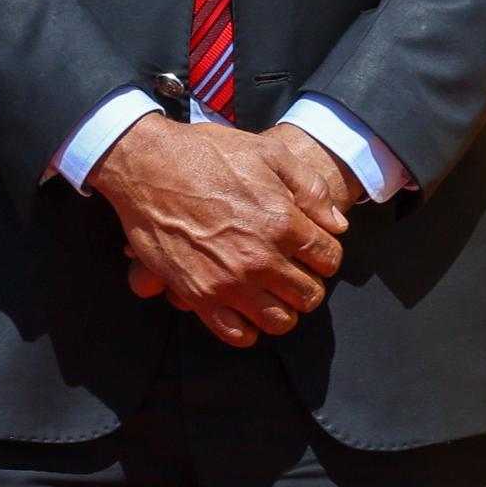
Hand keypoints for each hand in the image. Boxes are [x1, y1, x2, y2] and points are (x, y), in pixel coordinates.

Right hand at [87, 117, 340, 346]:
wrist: (148, 166)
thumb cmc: (208, 154)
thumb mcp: (270, 152)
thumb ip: (311, 188)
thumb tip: (337, 225)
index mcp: (283, 222)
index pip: (329, 260)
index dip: (325, 254)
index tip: (312, 249)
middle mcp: (261, 259)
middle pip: (309, 295)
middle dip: (308, 283)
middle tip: (294, 271)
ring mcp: (229, 282)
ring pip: (279, 322)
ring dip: (283, 309)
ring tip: (272, 293)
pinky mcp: (199, 296)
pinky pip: (237, 334)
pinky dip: (248, 329)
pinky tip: (245, 309)